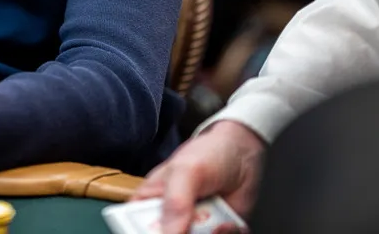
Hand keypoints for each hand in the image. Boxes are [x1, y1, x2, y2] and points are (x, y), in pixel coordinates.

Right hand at [130, 121, 264, 233]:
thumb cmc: (206, 154)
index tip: (166, 233)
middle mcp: (170, 220)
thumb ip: (175, 203)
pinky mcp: (217, 233)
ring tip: (217, 223)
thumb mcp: (186, 172)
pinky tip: (228, 223)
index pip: (135, 227)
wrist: (243, 153)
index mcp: (149, 203)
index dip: (143, 232)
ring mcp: (193, 228)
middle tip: (194, 229)